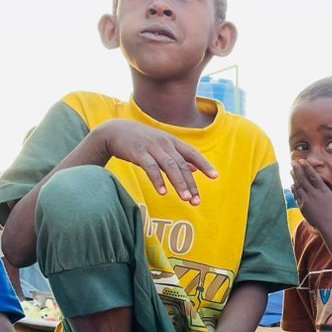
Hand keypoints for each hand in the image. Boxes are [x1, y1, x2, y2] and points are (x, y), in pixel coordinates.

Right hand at [93, 119, 218, 204]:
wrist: (115, 131)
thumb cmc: (142, 141)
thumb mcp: (162, 145)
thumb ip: (179, 157)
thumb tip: (195, 169)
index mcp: (172, 142)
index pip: (193, 153)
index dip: (204, 164)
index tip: (215, 176)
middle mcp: (165, 143)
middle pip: (182, 165)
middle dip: (191, 184)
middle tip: (196, 201)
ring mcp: (152, 147)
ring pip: (169, 166)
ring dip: (179, 184)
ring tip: (186, 199)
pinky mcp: (138, 153)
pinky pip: (150, 168)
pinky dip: (157, 180)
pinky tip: (163, 192)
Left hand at [291, 161, 331, 230]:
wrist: (330, 226)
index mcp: (323, 191)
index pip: (313, 176)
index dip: (307, 167)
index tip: (302, 160)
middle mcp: (314, 194)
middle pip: (303, 179)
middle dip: (298, 170)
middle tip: (293, 162)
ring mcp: (307, 201)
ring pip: (299, 187)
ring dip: (294, 178)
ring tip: (291, 171)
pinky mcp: (303, 208)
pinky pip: (297, 196)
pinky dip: (294, 190)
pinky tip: (292, 185)